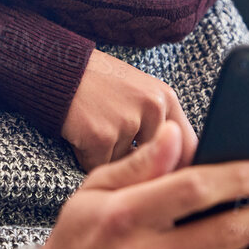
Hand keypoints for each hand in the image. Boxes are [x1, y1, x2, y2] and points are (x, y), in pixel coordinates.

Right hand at [60, 50, 198, 172]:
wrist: (58, 69)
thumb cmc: (98, 85)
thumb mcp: (138, 94)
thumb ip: (159, 124)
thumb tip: (176, 168)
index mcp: (165, 99)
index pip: (190, 148)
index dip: (179, 169)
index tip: (166, 179)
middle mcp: (153, 108)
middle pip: (157, 163)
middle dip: (138, 167)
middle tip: (116, 146)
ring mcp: (127, 121)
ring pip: (126, 167)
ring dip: (110, 161)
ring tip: (96, 130)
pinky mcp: (101, 136)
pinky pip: (100, 168)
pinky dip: (88, 158)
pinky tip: (82, 135)